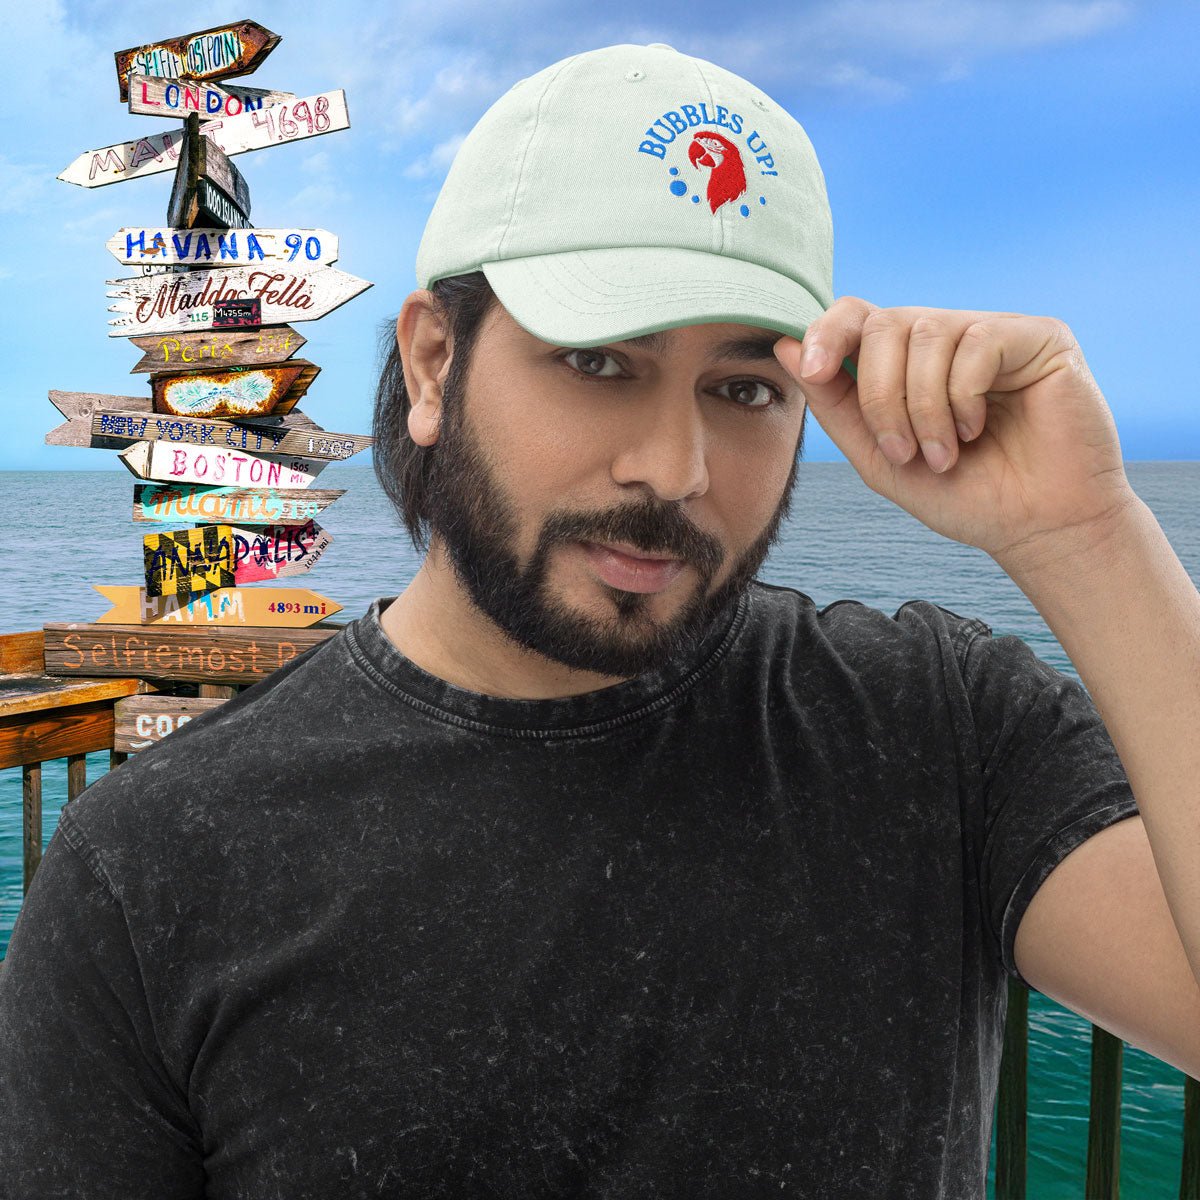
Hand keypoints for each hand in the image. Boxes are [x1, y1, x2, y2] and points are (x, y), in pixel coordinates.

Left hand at [773, 297, 1137, 564]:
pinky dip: (963, 396)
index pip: (856, 316)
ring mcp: (991, 331)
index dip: (827, 332)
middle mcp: (947, 336)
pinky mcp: (1038, 336)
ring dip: (921, 407)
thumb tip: (786, 346)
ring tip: (942, 454)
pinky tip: (977, 430)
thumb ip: (835, 405)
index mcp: (907, 361)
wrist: (1033, 527)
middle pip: (883, 324)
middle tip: (901, 451)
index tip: (812, 369)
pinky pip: (977, 342)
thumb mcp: (879, 457)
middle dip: (878, 395)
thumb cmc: (962, 494)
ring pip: (926, 332)